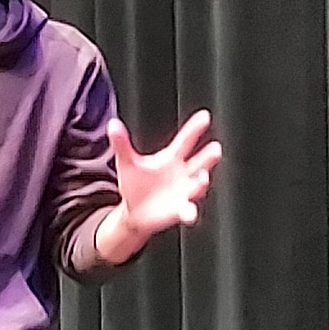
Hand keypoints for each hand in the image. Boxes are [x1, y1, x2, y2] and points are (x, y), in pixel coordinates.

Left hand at [107, 109, 222, 235]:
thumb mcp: (127, 162)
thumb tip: (113, 125)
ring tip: (203, 177)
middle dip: (208, 156)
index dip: (194, 129)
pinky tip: (190, 213)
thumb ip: (122, 144)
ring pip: (197, 185)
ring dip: (202, 182)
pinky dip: (189, 212)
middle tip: (215, 148)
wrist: (134, 212)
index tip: (204, 116)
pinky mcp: (179, 210)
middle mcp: (182, 174)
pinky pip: (187, 210)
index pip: (185, 141)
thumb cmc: (135, 184)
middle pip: (199, 162)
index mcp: (171, 159)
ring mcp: (184, 192)